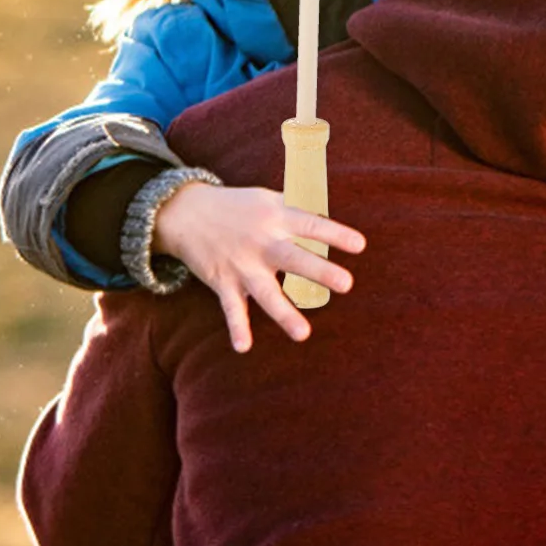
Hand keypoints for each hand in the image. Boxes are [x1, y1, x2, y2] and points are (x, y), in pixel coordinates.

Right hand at [151, 183, 362, 352]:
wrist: (186, 212)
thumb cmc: (238, 207)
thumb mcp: (268, 198)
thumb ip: (299, 208)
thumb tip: (331, 217)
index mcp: (277, 218)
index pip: (311, 225)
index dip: (335, 234)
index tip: (360, 245)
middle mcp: (262, 242)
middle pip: (294, 258)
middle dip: (319, 271)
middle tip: (346, 284)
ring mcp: (242, 264)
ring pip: (266, 292)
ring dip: (284, 313)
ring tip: (304, 334)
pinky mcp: (223, 281)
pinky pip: (232, 308)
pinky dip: (237, 327)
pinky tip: (244, 347)